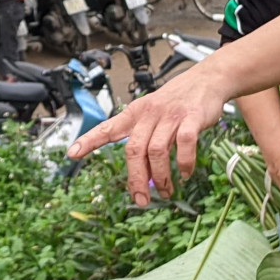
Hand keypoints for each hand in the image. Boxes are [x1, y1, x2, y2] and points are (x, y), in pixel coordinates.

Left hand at [68, 66, 229, 204]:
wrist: (207, 79)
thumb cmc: (177, 102)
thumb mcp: (153, 113)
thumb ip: (144, 141)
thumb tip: (141, 176)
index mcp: (135, 113)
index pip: (108, 127)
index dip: (89, 140)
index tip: (72, 153)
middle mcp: (149, 113)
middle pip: (133, 149)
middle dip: (136, 179)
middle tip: (141, 200)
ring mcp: (171, 115)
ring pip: (156, 150)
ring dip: (160, 176)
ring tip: (166, 191)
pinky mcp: (192, 117)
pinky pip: (184, 144)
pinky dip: (184, 163)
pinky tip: (185, 174)